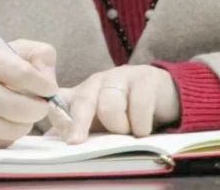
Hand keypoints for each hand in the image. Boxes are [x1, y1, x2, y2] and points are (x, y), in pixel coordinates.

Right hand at [0, 39, 58, 151]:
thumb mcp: (15, 49)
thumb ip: (40, 56)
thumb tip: (49, 82)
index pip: (22, 74)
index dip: (43, 85)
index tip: (50, 89)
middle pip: (18, 107)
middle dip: (38, 109)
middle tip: (41, 106)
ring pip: (12, 129)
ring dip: (26, 123)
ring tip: (23, 113)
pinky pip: (1, 142)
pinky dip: (11, 135)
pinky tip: (7, 122)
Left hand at [48, 65, 179, 142]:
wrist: (162, 94)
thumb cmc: (126, 113)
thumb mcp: (101, 124)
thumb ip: (81, 129)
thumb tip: (57, 144)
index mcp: (81, 94)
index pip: (61, 102)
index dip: (57, 117)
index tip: (57, 135)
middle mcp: (97, 82)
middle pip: (83, 101)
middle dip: (79, 123)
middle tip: (76, 143)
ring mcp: (120, 77)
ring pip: (109, 105)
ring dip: (119, 126)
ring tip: (128, 132)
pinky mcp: (144, 77)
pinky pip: (138, 105)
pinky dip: (140, 124)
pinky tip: (144, 128)